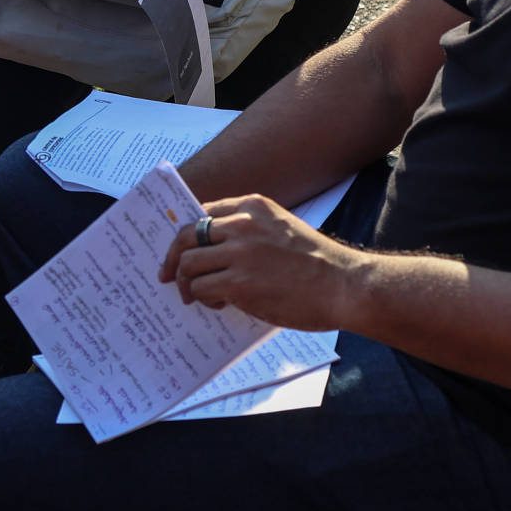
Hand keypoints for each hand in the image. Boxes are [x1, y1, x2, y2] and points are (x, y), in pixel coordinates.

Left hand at [158, 194, 362, 328]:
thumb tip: (216, 251)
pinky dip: (202, 297)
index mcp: (252, 206)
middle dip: (172, 256)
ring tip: (196, 295)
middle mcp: (241, 224)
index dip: (186, 233)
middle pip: (186, 235)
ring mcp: (239, 253)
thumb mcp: (282, 228)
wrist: (344, 285)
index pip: (203, 212)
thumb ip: (251, 231)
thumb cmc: (317, 264)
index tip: (178, 248)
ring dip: (186, 281)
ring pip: (188, 263)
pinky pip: (201, 287)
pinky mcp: (239, 283)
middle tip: (166, 274)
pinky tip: (216, 303)